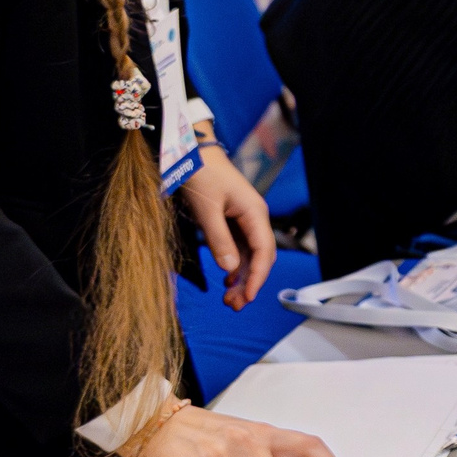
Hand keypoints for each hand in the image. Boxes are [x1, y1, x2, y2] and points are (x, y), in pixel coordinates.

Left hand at [178, 145, 273, 309]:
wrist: (193, 151)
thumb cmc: (202, 174)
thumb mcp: (207, 209)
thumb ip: (219, 240)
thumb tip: (229, 270)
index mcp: (255, 213)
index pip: (264, 252)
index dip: (257, 277)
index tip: (247, 297)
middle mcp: (254, 217)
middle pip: (259, 257)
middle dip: (250, 282)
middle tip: (234, 305)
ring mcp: (244, 219)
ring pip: (249, 255)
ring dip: (241, 277)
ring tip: (229, 299)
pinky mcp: (233, 220)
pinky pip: (239, 248)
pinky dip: (234, 266)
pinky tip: (226, 280)